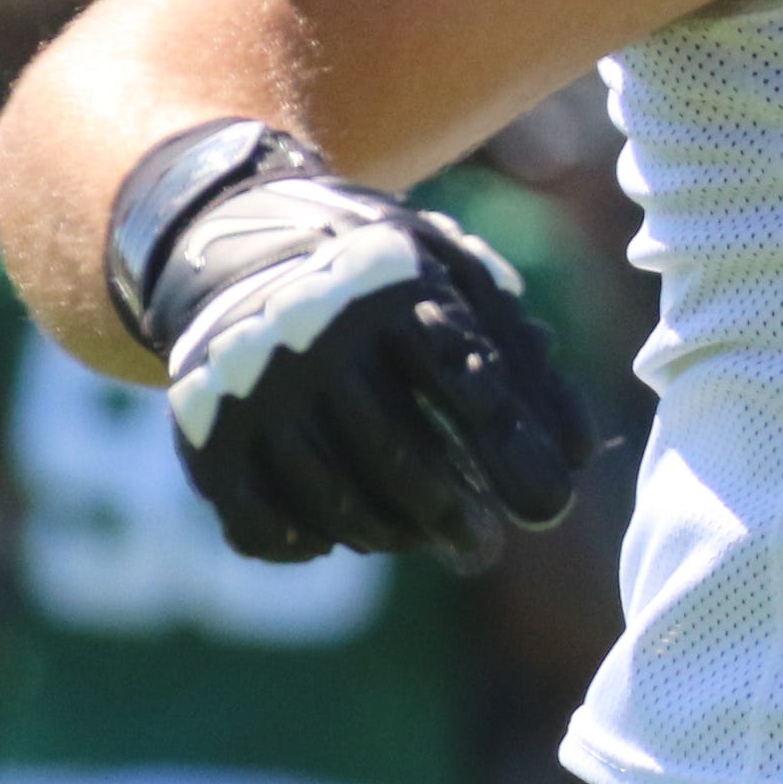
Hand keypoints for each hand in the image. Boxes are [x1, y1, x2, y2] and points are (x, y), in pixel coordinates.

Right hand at [118, 126, 596, 567]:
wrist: (231, 235)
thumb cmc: (376, 271)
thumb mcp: (455, 274)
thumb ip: (519, 351)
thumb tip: (576, 451)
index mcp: (392, 287)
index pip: (469, 387)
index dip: (517, 457)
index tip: (549, 506)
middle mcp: (315, 335)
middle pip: (400, 460)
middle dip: (455, 519)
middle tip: (484, 548)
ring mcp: (253, 388)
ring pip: (334, 502)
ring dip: (391, 535)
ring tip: (421, 535)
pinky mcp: (206, 432)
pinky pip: (258, 523)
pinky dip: (304, 542)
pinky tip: (335, 532)